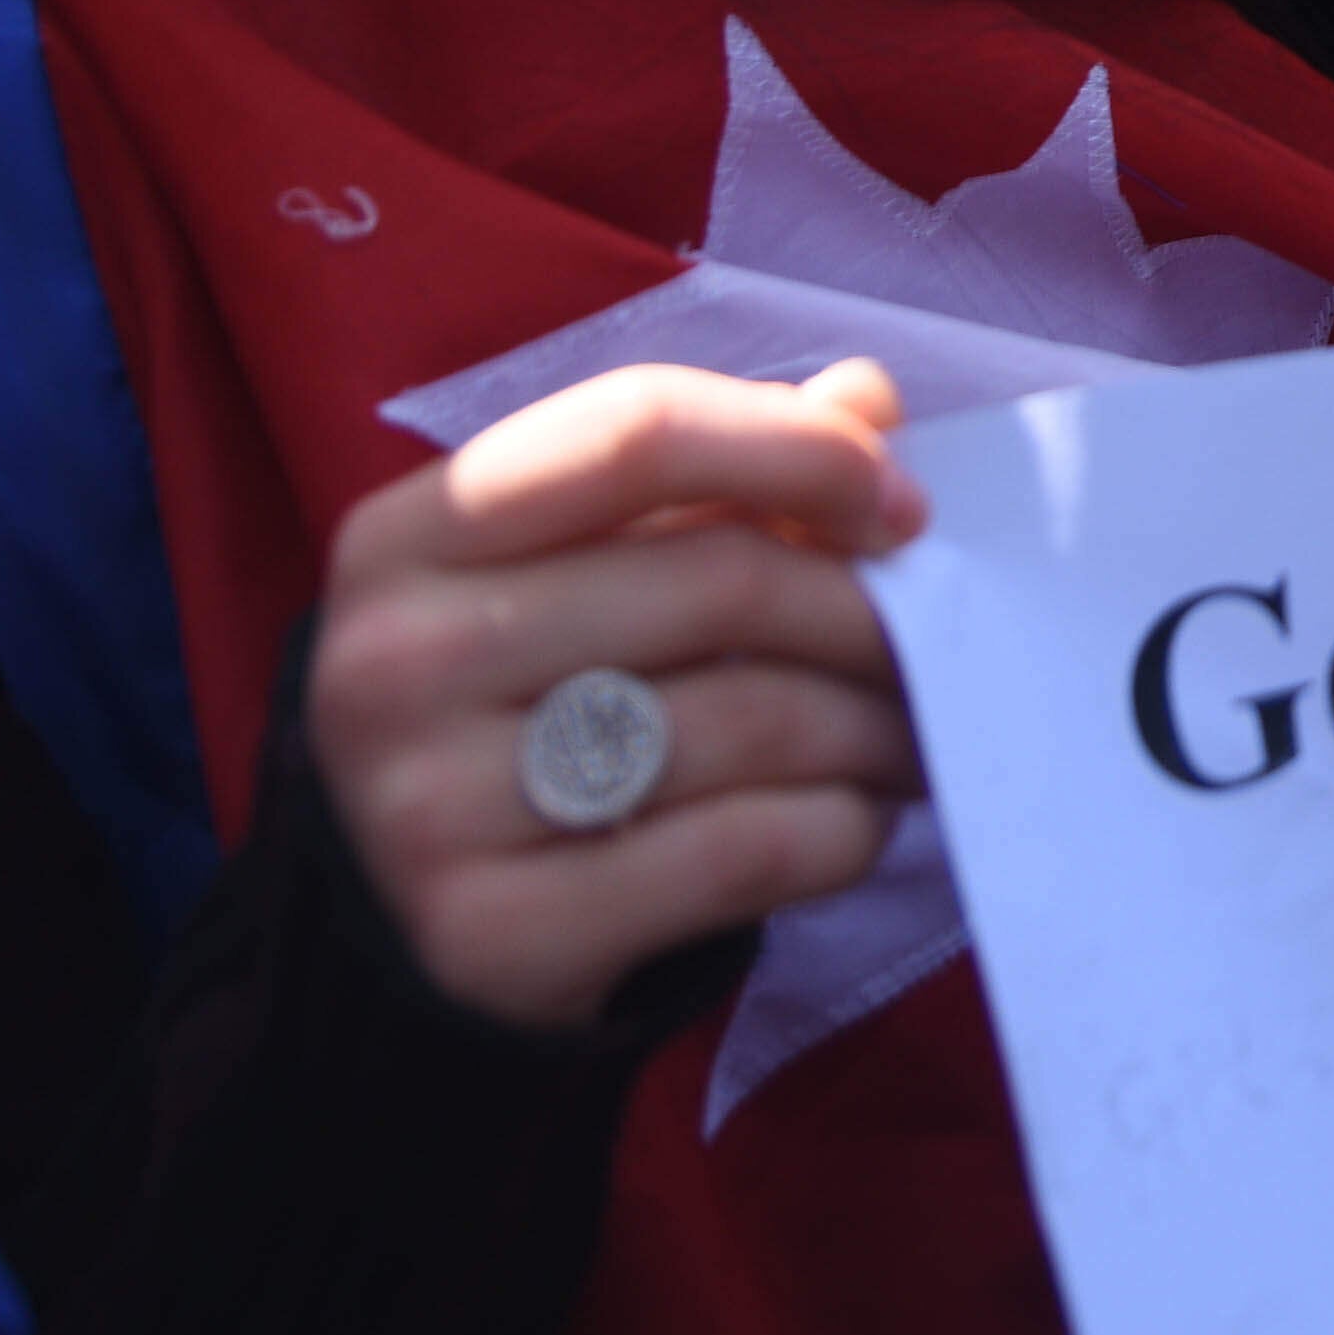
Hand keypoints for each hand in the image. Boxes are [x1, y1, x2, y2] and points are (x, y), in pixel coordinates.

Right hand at [309, 360, 929, 1036]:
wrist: (393, 927)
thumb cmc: (518, 707)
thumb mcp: (577, 570)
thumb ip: (718, 472)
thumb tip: (866, 399)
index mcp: (408, 535)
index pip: (635, 432)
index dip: (799, 450)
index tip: (903, 507)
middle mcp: (394, 661)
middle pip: (718, 582)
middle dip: (868, 610)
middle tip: (940, 639)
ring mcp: (430, 808)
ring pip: (751, 720)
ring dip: (877, 724)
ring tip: (912, 730)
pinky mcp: (495, 935)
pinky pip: (745, 852)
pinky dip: (843, 826)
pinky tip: (859, 816)